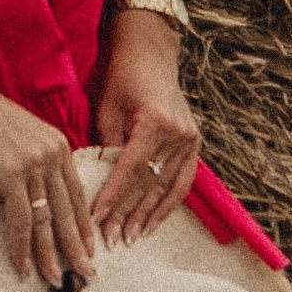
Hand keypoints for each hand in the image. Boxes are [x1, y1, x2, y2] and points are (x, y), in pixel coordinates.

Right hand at [0, 70, 98, 285]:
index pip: (78, 194)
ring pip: (47, 221)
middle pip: (69, 212)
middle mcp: (52, 155)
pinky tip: (23, 268)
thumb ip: (33, 162)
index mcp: (58, 146)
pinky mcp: (10, 173)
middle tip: (88, 276)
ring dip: (50, 256)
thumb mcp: (20, 137)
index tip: (90, 249)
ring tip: (56, 280)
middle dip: (77, 248)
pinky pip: (20, 220)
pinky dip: (21, 248)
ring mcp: (33, 164)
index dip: (84, 226)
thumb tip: (35, 195)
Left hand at [91, 15, 199, 247]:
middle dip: (129, 213)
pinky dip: (169, 203)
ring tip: (133, 237)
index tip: (98, 219)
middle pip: (150, 182)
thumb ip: (107, 146)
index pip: (130, 168)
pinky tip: (154, 221)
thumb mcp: (108, 108)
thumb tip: (101, 184)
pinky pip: (183, 181)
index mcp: (154, 122)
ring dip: (150, 215)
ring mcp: (190, 138)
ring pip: (168, 186)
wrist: (151, 53)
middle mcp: (178, 132)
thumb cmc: (123, 77)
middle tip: (112, 238)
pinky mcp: (193, 142)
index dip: (114, 196)